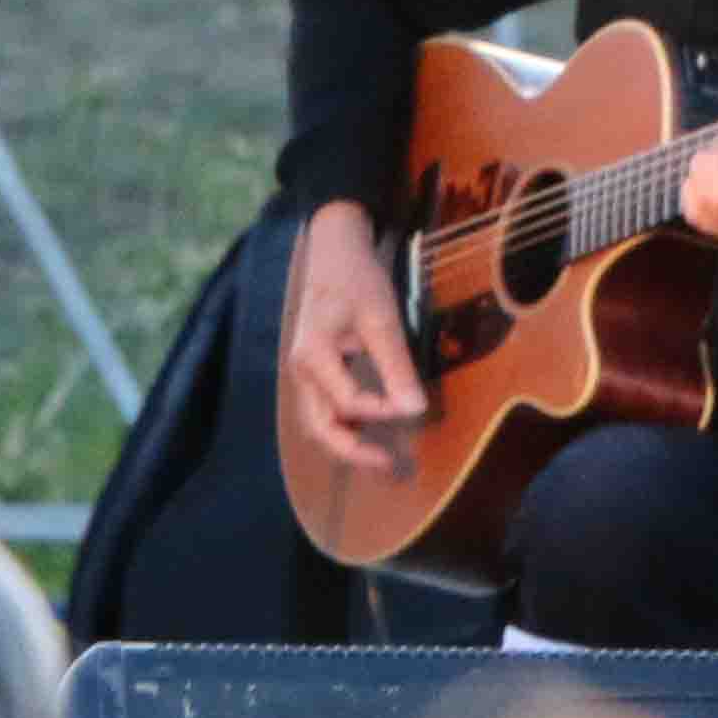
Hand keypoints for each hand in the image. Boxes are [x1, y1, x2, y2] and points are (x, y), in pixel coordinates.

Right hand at [281, 198, 428, 475]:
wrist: (333, 249)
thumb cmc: (356, 278)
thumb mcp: (381, 317)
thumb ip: (396, 364)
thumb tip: (415, 409)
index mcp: (313, 356)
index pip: (349, 403)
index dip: (383, 412)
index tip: (415, 407)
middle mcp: (302, 370)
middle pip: (320, 428)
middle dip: (355, 454)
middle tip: (392, 469)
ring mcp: (305, 373)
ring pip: (319, 424)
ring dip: (349, 446)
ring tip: (383, 461)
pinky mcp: (314, 370)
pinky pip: (324, 410)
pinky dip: (345, 428)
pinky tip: (370, 435)